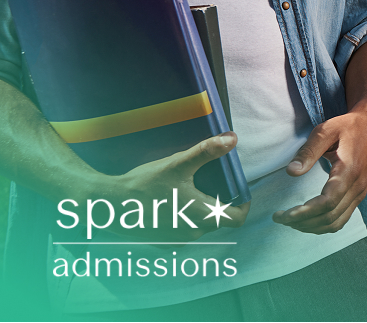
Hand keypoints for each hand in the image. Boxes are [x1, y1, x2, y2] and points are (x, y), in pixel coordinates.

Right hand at [104, 132, 249, 241]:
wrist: (107, 206)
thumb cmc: (143, 185)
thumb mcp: (177, 164)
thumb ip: (206, 152)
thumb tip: (231, 139)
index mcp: (202, 215)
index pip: (238, 219)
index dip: (243, 204)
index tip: (239, 190)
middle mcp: (193, 233)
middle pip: (219, 219)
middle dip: (220, 201)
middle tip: (212, 182)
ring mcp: (177, 240)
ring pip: (201, 225)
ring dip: (201, 209)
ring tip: (189, 190)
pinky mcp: (163, 242)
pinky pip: (183, 230)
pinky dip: (184, 218)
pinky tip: (171, 202)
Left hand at [273, 111, 366, 233]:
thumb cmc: (346, 126)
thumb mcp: (325, 131)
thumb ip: (308, 151)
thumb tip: (291, 171)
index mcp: (349, 171)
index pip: (327, 202)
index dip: (305, 213)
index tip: (284, 215)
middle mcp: (357, 186)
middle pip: (330, 217)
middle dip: (302, 222)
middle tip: (280, 218)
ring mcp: (360, 193)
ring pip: (336, 223)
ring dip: (312, 227)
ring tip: (291, 221)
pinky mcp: (358, 195)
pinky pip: (342, 219)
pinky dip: (324, 225)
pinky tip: (308, 220)